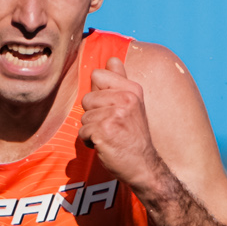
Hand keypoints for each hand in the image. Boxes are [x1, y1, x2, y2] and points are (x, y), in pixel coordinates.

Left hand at [79, 57, 171, 201]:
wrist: (143, 165)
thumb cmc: (133, 136)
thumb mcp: (132, 104)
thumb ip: (119, 81)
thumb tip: (112, 59)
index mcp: (132, 89)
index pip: (98, 75)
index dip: (99, 95)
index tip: (112, 108)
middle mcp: (126, 98)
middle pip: (87, 98)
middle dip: (93, 114)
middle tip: (112, 126)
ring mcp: (115, 114)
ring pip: (84, 117)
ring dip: (92, 130)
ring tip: (110, 136)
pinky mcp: (104, 130)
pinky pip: (83, 132)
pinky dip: (90, 142)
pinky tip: (105, 145)